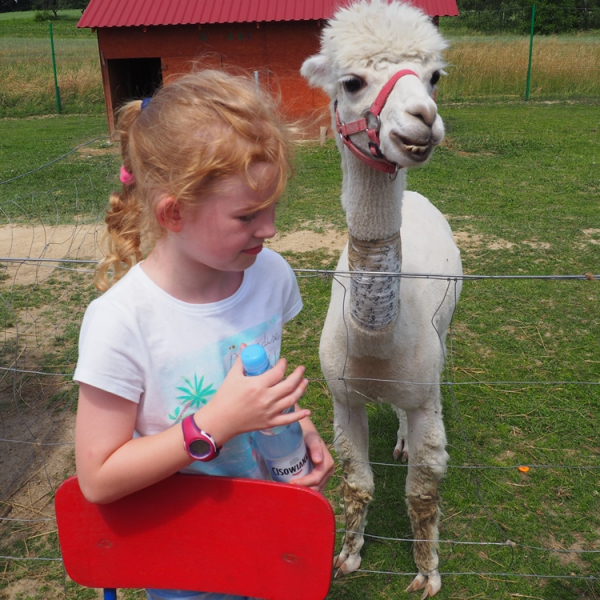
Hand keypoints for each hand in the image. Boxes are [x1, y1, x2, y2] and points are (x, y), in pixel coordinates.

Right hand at [194, 351, 309, 446]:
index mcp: (257, 385)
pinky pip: (288, 420)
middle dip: (298, 375)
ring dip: (301, 390)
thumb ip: (242, 360)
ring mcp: (269, 412)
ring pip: (292, 400)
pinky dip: (299, 416)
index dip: (283, 365)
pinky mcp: (269, 423)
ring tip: (305, 382)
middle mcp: (266, 398)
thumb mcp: (233, 376)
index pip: (278, 372)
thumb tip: (245, 346)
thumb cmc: (225, 397)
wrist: (220, 421)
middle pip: (289, 385)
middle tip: (301, 369)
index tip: (284, 361)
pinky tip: (308, 411)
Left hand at [290, 419, 334, 494]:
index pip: (315, 479)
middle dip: (303, 490)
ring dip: (304, 493)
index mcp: (328, 464)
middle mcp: (328, 472)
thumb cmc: (308, 435)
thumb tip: (318, 461)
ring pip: (315, 491)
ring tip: (290, 491)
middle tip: (287, 490)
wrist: (307, 434)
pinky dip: (305, 491)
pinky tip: (295, 491)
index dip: (304, 483)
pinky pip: (314, 489)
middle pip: (316, 488)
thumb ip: (315, 447)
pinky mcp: (320, 479)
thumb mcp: (312, 438)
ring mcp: (325, 477)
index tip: (290, 483)